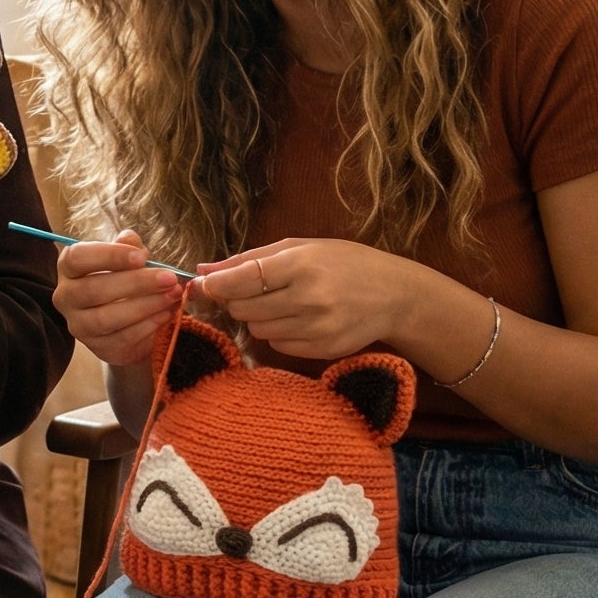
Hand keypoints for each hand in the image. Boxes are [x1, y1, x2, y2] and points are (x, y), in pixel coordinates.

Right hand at [51, 228, 185, 368]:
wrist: (127, 322)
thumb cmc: (124, 281)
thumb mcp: (127, 259)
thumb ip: (129, 247)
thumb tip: (129, 239)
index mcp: (69, 268)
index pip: (78, 258)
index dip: (109, 256)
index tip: (141, 257)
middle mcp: (66, 297)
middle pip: (93, 290)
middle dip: (136, 283)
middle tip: (169, 277)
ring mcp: (79, 326)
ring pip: (106, 318)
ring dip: (144, 306)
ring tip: (172, 295)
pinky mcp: (98, 348)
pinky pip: (122, 338)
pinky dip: (148, 325)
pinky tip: (167, 313)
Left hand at [195, 238, 421, 359]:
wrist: (394, 295)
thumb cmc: (344, 263)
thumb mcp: (300, 248)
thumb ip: (249, 259)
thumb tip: (203, 271)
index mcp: (301, 265)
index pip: (241, 280)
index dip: (216, 285)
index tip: (205, 285)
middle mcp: (308, 298)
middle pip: (242, 309)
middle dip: (238, 301)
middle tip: (254, 291)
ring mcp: (317, 328)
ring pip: (257, 330)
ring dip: (259, 318)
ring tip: (284, 303)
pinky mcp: (322, 350)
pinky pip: (277, 345)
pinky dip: (278, 333)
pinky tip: (299, 319)